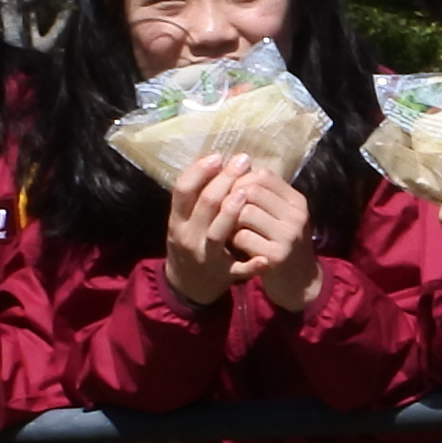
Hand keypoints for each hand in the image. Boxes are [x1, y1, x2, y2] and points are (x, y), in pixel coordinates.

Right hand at [160, 155, 246, 309]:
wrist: (187, 286)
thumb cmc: (191, 243)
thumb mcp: (183, 221)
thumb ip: (195, 198)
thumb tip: (216, 161)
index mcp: (177, 222)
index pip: (183, 191)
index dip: (199, 171)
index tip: (217, 156)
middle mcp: (189, 238)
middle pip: (205, 205)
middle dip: (224, 180)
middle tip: (242, 161)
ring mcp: (207, 257)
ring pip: (218, 233)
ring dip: (232, 212)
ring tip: (246, 192)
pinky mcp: (224, 276)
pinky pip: (239, 270)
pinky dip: (251, 264)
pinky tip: (264, 256)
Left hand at [227, 160, 323, 317]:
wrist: (301, 285)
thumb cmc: (283, 246)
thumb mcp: (283, 218)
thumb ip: (265, 198)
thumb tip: (232, 172)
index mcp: (297, 201)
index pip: (264, 175)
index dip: (240, 179)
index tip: (229, 192)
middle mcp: (296, 215)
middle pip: (252, 190)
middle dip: (231, 199)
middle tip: (222, 212)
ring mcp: (288, 236)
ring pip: (244, 212)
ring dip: (229, 220)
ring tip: (229, 229)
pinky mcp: (276, 256)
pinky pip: (242, 237)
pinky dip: (232, 240)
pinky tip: (234, 246)